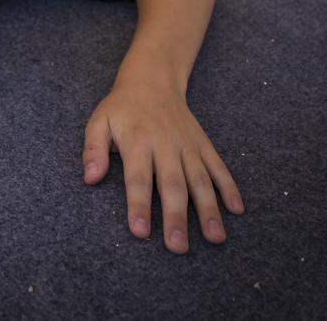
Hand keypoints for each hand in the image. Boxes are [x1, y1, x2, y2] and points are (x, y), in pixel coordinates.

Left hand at [82, 84, 243, 253]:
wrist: (152, 80)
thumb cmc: (121, 108)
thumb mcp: (99, 122)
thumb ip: (93, 150)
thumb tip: (90, 178)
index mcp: (137, 142)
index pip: (137, 178)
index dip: (139, 205)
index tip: (140, 231)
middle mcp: (165, 145)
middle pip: (172, 184)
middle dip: (176, 217)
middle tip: (178, 247)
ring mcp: (187, 145)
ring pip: (200, 179)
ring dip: (209, 209)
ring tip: (215, 237)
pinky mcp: (203, 144)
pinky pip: (218, 166)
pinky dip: (229, 186)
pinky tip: (237, 209)